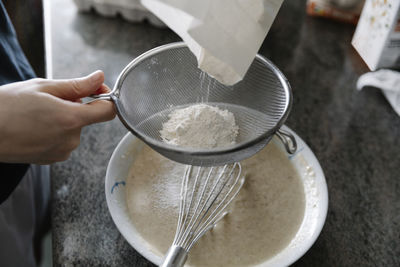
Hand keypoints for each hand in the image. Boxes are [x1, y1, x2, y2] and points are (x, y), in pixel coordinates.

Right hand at [0, 71, 115, 163]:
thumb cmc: (7, 106)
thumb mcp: (43, 87)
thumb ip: (77, 85)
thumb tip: (99, 78)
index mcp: (71, 119)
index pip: (108, 111)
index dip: (106, 98)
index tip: (96, 90)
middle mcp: (71, 139)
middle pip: (87, 118)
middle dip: (74, 106)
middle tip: (48, 100)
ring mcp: (62, 151)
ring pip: (73, 129)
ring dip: (63, 119)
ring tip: (36, 114)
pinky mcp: (52, 159)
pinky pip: (63, 141)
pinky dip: (54, 132)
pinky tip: (34, 127)